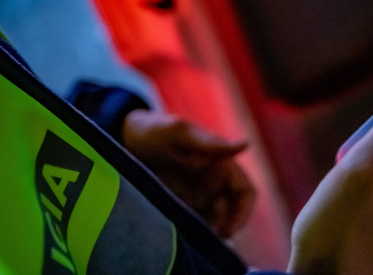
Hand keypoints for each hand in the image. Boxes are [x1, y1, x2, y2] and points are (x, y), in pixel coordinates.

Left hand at [122, 109, 255, 237]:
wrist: (126, 141)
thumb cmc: (156, 130)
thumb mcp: (180, 134)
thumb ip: (211, 144)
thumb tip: (246, 144)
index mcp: (222, 166)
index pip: (246, 193)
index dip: (243, 213)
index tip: (229, 231)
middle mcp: (214, 184)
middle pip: (232, 213)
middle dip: (225, 229)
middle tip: (207, 239)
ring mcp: (197, 197)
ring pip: (214, 223)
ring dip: (208, 234)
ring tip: (191, 241)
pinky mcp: (180, 207)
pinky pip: (192, 225)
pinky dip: (191, 234)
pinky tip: (178, 238)